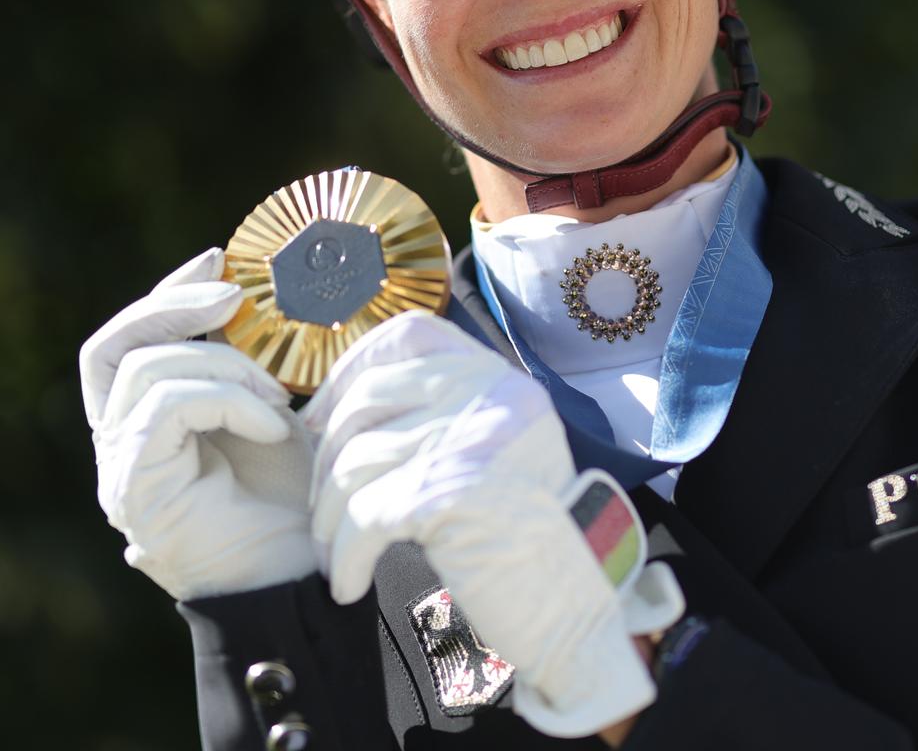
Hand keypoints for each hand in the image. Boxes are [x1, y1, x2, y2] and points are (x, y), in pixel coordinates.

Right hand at [80, 247, 317, 599]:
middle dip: (173, 304)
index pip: (129, 338)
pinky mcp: (134, 489)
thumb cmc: (299, 493)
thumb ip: (251, 358)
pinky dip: (227, 401)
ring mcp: (120, 468)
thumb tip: (259, 290)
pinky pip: (167, 408)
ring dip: (224, 365)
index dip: (168, 290)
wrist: (312, 570)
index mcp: (149, 418)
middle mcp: (121, 442)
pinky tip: (274, 427)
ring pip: (146, 369)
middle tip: (234, 295)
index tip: (220, 258)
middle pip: (112, 345)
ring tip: (278, 393)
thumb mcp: (276, 404)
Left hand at [305, 312, 682, 736]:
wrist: (574, 602)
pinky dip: (343, 556)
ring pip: (355, 461)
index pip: (408, 335)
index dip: (354, 368)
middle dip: (326, 456)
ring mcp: (469, 439)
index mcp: (497, 375)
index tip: (324, 418)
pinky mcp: (450, 493)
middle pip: (367, 398)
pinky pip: (364, 515)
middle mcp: (487, 392)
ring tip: (334, 554)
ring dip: (329, 518)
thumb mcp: (491, 445)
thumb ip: (439, 411)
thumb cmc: (519, 531)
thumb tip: (340, 404)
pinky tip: (347, 583)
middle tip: (323, 508)